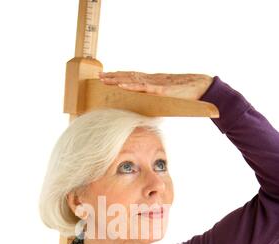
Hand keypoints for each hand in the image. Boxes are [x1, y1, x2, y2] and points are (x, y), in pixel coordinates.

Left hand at [99, 71, 213, 99]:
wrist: (202, 87)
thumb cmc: (187, 94)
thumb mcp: (169, 98)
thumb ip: (158, 102)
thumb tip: (149, 110)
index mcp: (154, 82)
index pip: (133, 77)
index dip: (119, 76)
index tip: (106, 77)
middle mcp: (153, 80)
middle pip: (129, 77)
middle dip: (113, 76)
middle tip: (99, 77)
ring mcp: (157, 84)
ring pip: (134, 80)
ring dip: (118, 80)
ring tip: (105, 80)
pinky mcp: (162, 89)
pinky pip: (145, 87)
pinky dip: (133, 86)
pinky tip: (122, 86)